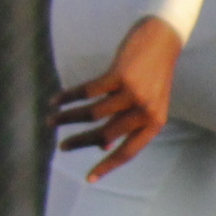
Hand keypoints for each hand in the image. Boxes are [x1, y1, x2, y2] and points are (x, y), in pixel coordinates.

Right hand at [51, 15, 181, 179]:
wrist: (163, 36)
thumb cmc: (152, 72)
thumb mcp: (146, 102)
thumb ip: (127, 123)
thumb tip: (103, 148)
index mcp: (155, 122)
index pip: (128, 152)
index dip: (107, 167)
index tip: (88, 179)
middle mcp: (146, 111)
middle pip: (104, 135)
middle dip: (79, 143)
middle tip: (61, 146)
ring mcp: (134, 93)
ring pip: (92, 114)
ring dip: (67, 118)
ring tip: (51, 120)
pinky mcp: (121, 75)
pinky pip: (87, 92)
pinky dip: (68, 97)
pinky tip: (56, 99)